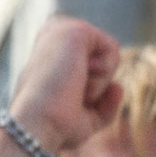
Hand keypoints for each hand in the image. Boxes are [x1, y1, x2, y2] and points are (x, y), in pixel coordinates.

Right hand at [7, 15, 123, 156]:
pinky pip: (113, 50)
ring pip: (111, 56)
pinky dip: (103, 74)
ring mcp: (64, 29)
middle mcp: (56, 36)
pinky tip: (78, 77)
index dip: (92, 90)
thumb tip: (118, 86)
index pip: (96, 65)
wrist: (37, 125)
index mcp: (52, 52)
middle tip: (68, 95)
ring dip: (99, 83)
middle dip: (97, 86)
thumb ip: (105, 104)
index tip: (64, 102)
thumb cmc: (54, 127)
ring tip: (71, 86)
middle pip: (105, 60)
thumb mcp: (85, 118)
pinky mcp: (76, 28)